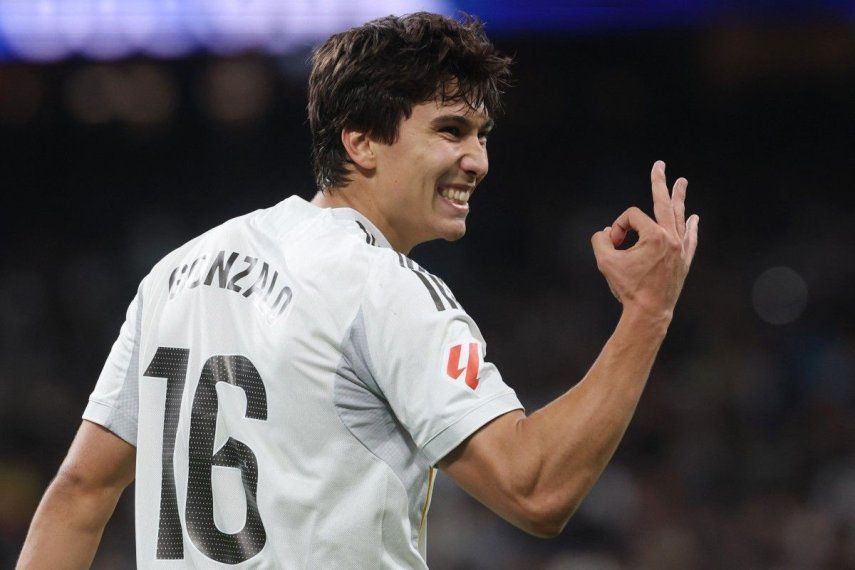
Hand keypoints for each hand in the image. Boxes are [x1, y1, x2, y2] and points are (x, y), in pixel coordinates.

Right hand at [591, 160, 698, 318]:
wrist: (650, 313)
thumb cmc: (628, 288)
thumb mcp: (605, 262)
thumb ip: (600, 241)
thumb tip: (605, 233)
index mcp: (655, 235)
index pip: (631, 217)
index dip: (618, 228)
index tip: (613, 244)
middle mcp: (671, 237)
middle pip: (663, 203)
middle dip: (659, 182)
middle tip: (660, 164)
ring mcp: (681, 248)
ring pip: (679, 217)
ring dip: (679, 198)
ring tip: (681, 182)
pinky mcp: (684, 260)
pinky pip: (690, 238)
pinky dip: (691, 227)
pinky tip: (694, 218)